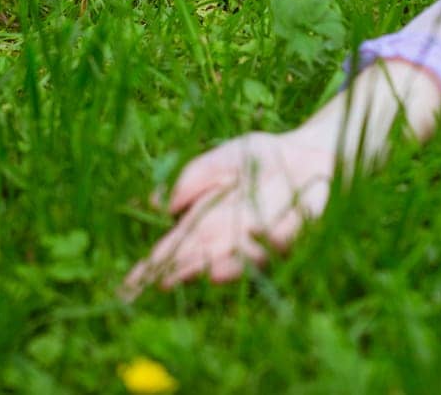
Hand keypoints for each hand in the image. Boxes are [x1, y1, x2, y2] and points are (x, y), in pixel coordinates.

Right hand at [119, 130, 334, 297]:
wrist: (311, 154)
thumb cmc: (260, 158)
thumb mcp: (221, 159)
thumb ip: (192, 177)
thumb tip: (159, 204)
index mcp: (208, 221)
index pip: (175, 247)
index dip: (152, 267)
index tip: (129, 286)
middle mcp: (232, 237)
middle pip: (204, 258)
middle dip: (186, 272)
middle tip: (164, 284)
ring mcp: (263, 238)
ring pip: (241, 257)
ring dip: (227, 266)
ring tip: (208, 272)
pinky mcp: (295, 232)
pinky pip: (282, 238)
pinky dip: (272, 239)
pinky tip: (259, 235)